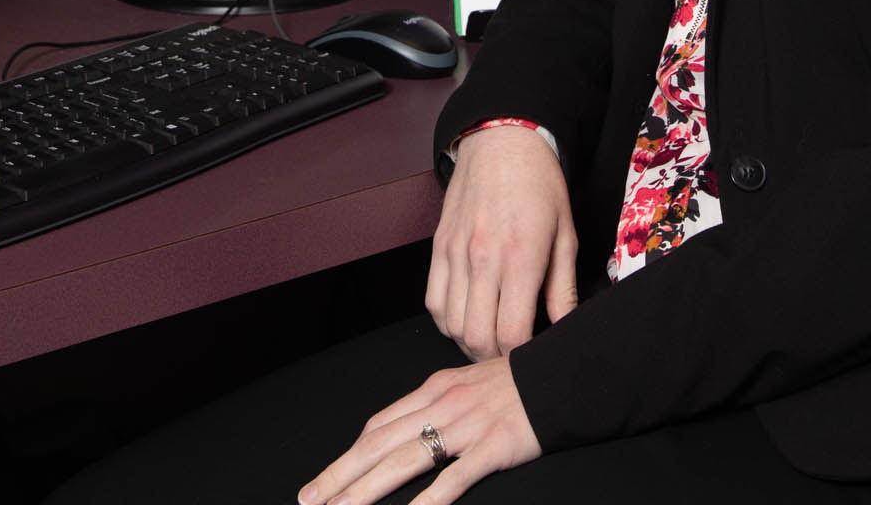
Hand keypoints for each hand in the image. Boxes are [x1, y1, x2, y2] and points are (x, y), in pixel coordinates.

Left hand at [298, 355, 541, 504]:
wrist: (561, 377)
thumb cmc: (516, 385)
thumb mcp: (467, 384)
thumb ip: (436, 405)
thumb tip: (405, 427)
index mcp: (432, 390)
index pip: (378, 425)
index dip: (348, 453)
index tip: (326, 477)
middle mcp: (441, 405)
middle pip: (378, 444)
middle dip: (340, 474)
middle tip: (310, 499)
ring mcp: (465, 426)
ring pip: (404, 460)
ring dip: (366, 489)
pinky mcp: (491, 446)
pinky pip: (453, 478)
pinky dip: (428, 500)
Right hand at [426, 125, 577, 360]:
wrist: (501, 142)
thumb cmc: (539, 185)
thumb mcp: (566, 234)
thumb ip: (563, 288)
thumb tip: (564, 328)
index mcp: (520, 256)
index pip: (511, 334)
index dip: (520, 356)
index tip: (531, 353)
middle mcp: (483, 258)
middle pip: (477, 337)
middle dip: (494, 357)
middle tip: (511, 353)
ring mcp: (455, 253)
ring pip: (451, 325)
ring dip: (469, 342)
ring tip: (490, 339)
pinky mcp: (439, 246)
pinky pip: (432, 302)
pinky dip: (447, 321)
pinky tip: (467, 317)